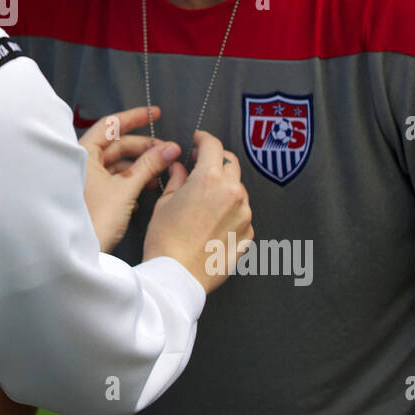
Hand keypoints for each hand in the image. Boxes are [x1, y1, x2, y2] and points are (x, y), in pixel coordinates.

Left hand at [79, 106, 181, 251]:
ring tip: (161, 174)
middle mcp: (81, 163)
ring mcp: (85, 180)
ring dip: (140, 167)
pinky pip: (113, 181)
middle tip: (169, 151)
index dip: (135, 117)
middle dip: (144, 147)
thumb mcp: (126, 188)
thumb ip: (149, 165)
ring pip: (117, 164)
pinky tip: (145, 192)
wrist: (77, 254)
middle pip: (117, 145)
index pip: (111, 125)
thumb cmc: (95, 219)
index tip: (156, 113)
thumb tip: (170, 147)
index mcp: (83, 153)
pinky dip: (131, 182)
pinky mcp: (91, 197)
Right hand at [143, 130, 251, 293]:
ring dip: (224, 188)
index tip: (197, 140)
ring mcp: (245, 215)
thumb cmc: (165, 239)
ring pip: (238, 190)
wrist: (177, 276)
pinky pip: (242, 215)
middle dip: (217, 161)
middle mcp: (233, 193)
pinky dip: (231, 212)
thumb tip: (180, 167)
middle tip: (201, 166)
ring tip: (204, 201)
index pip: (213, 146)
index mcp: (209, 179)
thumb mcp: (165, 202)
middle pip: (231, 164)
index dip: (203, 139)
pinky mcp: (248, 235)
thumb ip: (178, 179)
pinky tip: (213, 223)